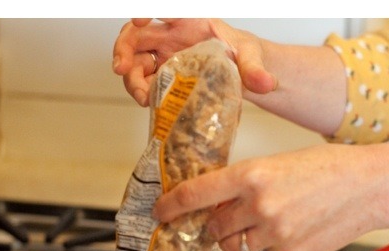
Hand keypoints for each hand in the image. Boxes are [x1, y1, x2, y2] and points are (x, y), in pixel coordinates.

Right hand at [112, 18, 275, 105]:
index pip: (166, 9)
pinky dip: (142, 90)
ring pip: (136, 58)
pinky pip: (145, 80)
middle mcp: (170, 35)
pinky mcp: (164, 75)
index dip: (148, 9)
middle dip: (124, 48)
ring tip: (141, 96)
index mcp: (189, 21)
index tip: (139, 18)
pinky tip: (148, 102)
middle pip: (137, 34)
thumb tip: (267, 84)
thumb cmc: (243, 55)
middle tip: (121, 68)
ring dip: (131, 76)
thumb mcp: (251, 58)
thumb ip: (255, 70)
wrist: (242, 71)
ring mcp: (164, 55)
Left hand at [154, 142, 388, 250]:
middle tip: (220, 221)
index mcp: (251, 175)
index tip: (161, 212)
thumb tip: (219, 204)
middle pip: (214, 228)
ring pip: (237, 248)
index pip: (196, 194)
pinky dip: (266, 248)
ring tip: (260, 225)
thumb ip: (245, 185)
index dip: (172, 206)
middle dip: (213, 227)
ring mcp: (276, 233)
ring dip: (239, 241)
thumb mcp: (277, 165)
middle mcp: (259, 206)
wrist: (367, 188)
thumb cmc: (327, 169)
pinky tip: (288, 230)